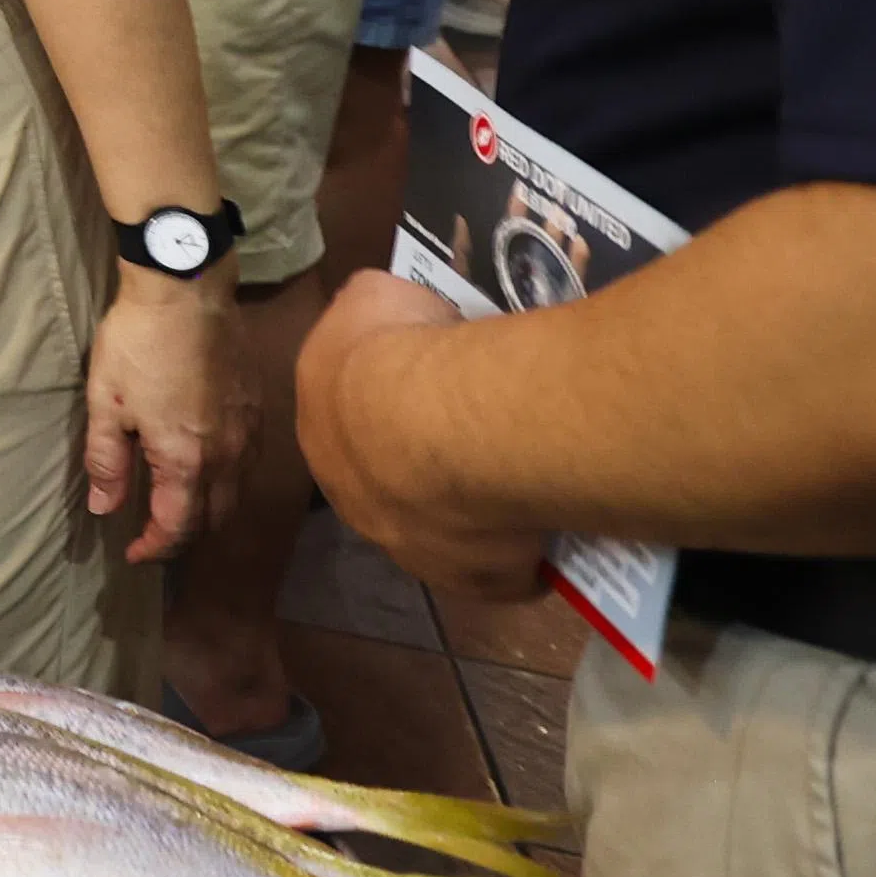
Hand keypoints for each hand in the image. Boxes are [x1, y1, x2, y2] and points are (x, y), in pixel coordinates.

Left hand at [83, 268, 244, 561]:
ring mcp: (248, 431)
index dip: (155, 548)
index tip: (134, 553)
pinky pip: (248, 461)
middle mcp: (228, 456)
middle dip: (184, 535)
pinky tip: (205, 464)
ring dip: (208, 508)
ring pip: (236, 493)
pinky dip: (227, 478)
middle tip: (154, 532)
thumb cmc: (139, 343)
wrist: (187, 288)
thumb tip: (106, 509)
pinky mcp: (257, 407)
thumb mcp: (106, 403)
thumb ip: (107, 462)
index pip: (177, 527)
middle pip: (213, 518)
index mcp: (186, 460)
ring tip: (177, 503)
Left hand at [298, 274, 553, 600]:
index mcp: (324, 427)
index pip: (355, 420)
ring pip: (448, 530)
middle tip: (488, 436)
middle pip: (398, 481)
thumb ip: (379, 309)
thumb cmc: (401, 351)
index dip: (397, 403)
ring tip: (528, 477)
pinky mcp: (464, 580)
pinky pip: (498, 570)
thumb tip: (401, 314)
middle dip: (436, 461)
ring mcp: (407, 546)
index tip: (440, 389)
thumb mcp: (375, 296)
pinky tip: (551, 526)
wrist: (442, 426)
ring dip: (480, 510)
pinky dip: (522, 552)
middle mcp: (351, 496)